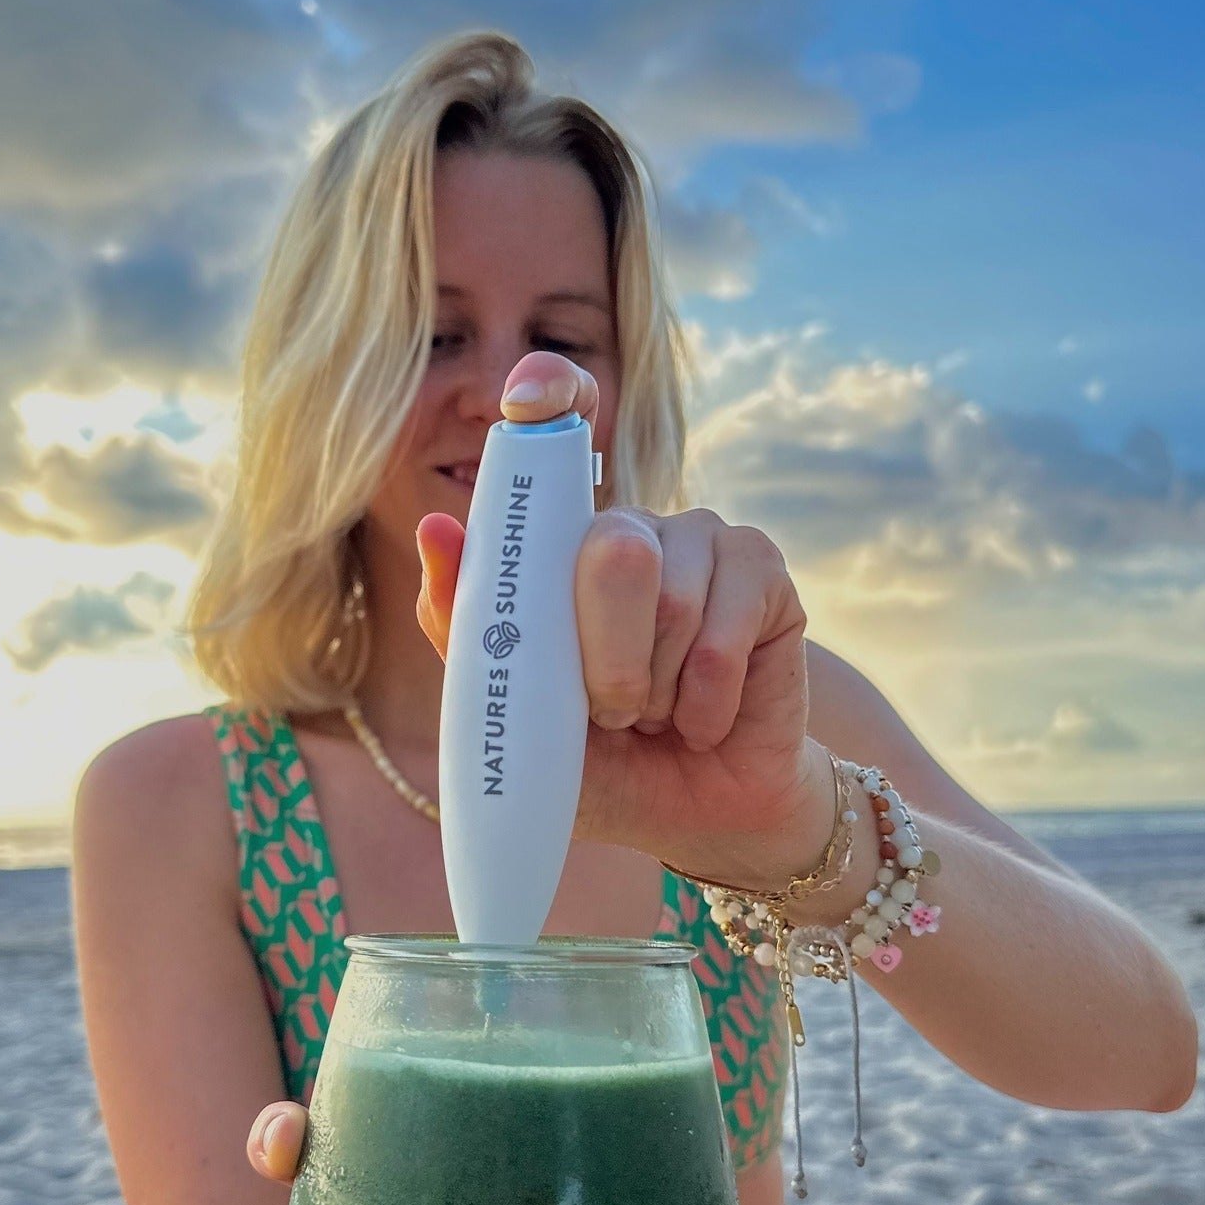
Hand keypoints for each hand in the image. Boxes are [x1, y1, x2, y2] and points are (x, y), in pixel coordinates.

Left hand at [416, 353, 833, 890]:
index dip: (549, 390)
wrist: (694, 814)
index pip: (555, 429)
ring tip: (658, 714)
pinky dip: (704, 701)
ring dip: (654, 690)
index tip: (528, 392)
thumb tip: (440, 528)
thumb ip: (470, 631)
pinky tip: (705, 718)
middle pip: (609, 545)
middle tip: (608, 708)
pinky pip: (723, 632)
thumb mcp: (520, 713)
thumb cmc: (601, 760)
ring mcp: (702, 540)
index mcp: (561, 544)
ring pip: (668, 597)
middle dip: (601, 658)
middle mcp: (631, 525)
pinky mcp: (764, 573)